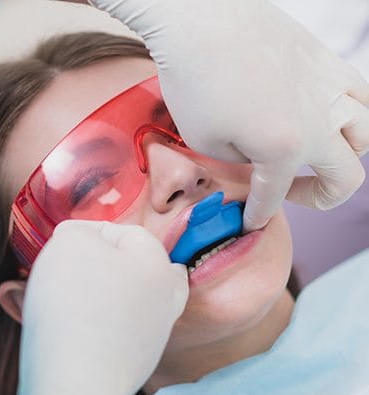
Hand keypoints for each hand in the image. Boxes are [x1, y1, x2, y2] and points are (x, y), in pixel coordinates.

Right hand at [7, 220, 187, 394]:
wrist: (76, 381)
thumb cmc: (74, 304)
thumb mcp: (70, 244)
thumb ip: (79, 231)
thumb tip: (80, 238)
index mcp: (157, 264)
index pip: (125, 232)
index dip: (90, 231)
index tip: (62, 241)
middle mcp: (166, 297)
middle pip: (140, 267)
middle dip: (108, 261)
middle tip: (79, 265)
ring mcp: (156, 332)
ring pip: (135, 299)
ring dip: (109, 291)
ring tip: (77, 293)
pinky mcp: (139, 361)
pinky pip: (123, 329)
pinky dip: (106, 321)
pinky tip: (82, 323)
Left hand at [90, 0, 368, 230]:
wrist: (200, 19)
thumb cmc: (194, 80)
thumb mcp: (205, 141)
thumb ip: (240, 161)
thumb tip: (257, 158)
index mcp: (284, 149)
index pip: (275, 196)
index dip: (259, 214)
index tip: (249, 222)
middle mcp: (319, 122)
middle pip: (346, 177)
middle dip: (319, 198)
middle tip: (290, 193)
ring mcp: (330, 88)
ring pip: (366, 135)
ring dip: (344, 156)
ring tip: (315, 156)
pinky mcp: (327, 61)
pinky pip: (361, 94)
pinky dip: (353, 115)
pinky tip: (329, 116)